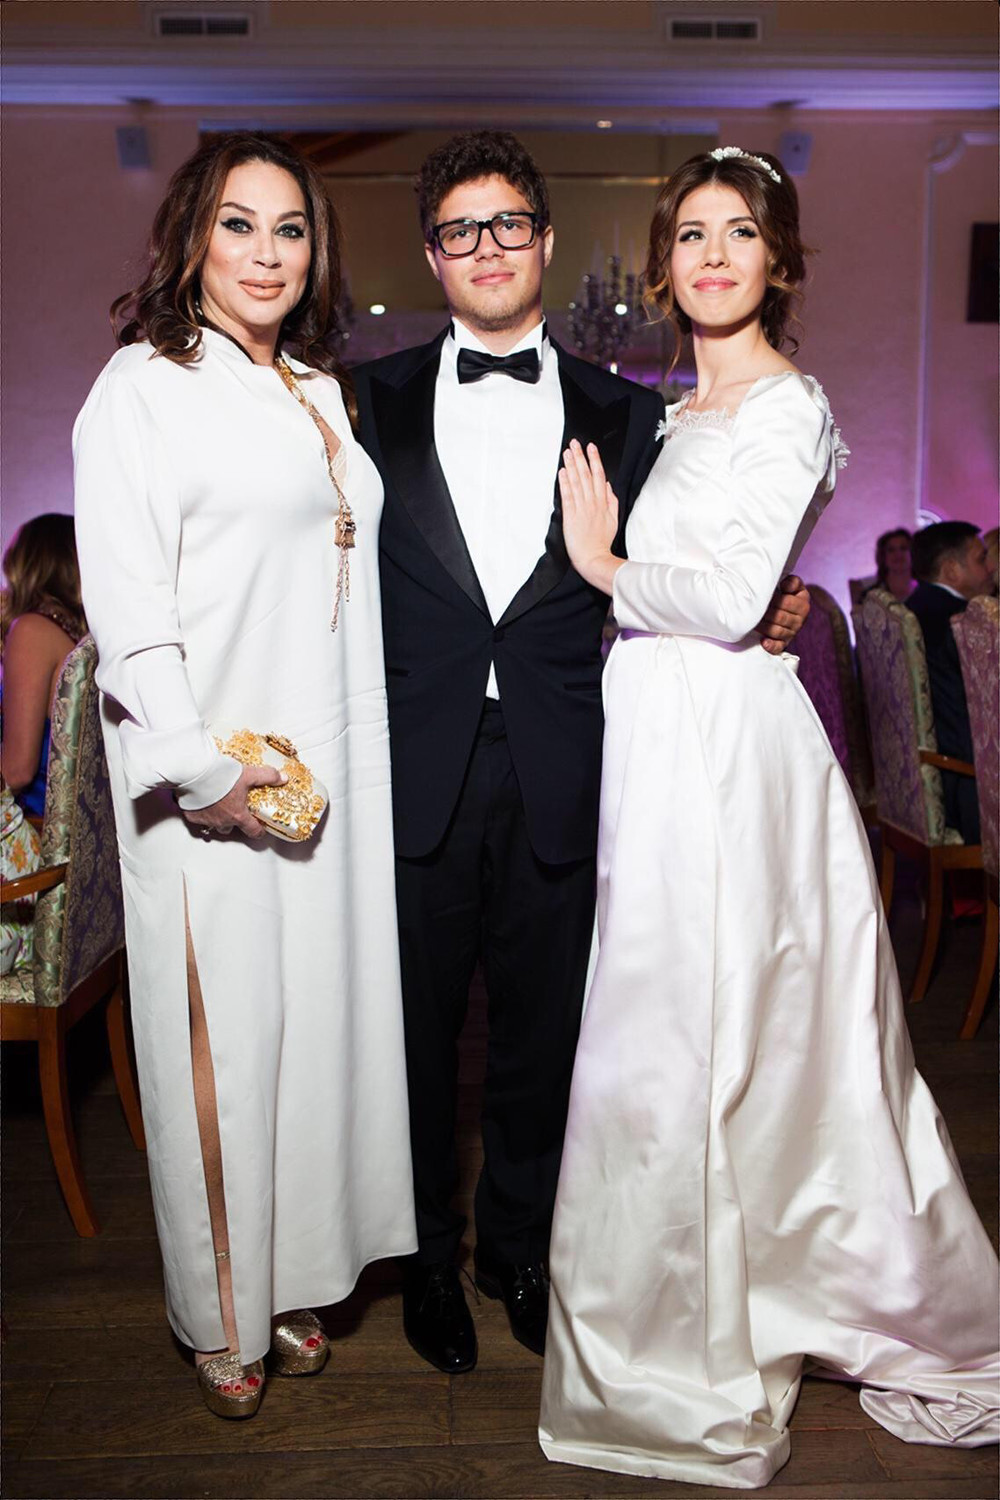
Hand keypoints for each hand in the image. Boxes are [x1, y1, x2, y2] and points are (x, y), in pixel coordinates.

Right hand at [182, 763, 286, 839]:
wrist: (195, 772)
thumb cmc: (220, 775)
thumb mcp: (249, 774)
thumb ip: (267, 777)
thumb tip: (282, 778)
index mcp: (238, 814)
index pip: (252, 831)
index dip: (258, 831)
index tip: (260, 829)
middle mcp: (222, 820)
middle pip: (230, 829)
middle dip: (234, 822)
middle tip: (236, 811)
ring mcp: (206, 819)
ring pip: (214, 824)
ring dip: (218, 818)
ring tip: (219, 805)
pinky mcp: (192, 815)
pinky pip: (198, 818)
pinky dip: (201, 811)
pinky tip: (202, 801)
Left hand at [558, 440, 623, 595]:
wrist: (594, 558)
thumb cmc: (602, 542)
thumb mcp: (613, 520)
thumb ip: (611, 501)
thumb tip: (607, 486)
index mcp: (603, 503)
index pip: (599, 476)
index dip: (594, 460)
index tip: (590, 447)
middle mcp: (592, 503)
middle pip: (586, 475)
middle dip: (581, 457)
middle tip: (575, 443)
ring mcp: (582, 508)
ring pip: (576, 482)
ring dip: (571, 466)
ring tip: (567, 452)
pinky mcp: (571, 516)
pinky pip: (568, 496)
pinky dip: (565, 483)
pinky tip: (562, 472)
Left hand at [758, 575, 810, 655]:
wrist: (782, 608)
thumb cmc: (784, 593)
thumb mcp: (791, 584)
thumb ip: (791, 582)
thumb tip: (784, 585)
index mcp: (803, 604)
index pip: (786, 602)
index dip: (772, 599)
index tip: (761, 595)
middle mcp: (800, 620)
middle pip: (780, 617)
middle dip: (765, 613)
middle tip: (752, 608)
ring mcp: (793, 633)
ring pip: (777, 631)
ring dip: (763, 626)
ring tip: (752, 621)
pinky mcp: (784, 643)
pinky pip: (779, 647)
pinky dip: (771, 646)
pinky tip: (763, 642)